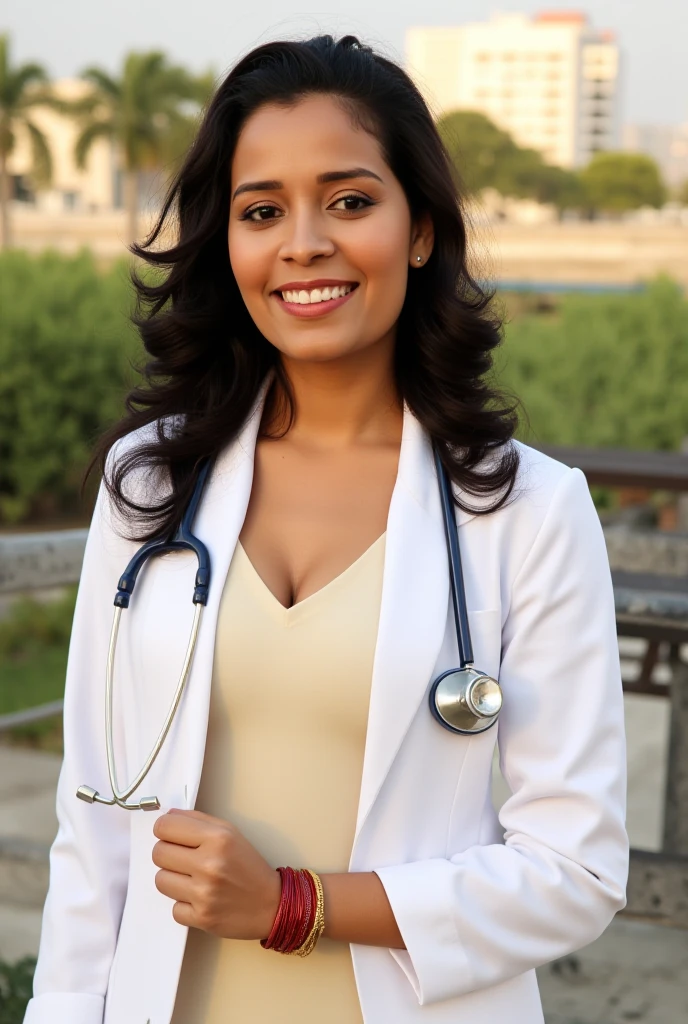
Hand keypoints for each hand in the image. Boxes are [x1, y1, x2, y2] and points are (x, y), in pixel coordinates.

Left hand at [152, 809, 280, 938]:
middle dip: (167, 853)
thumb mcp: (230, 832)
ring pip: (160, 880)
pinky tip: (199, 899)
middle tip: (182, 858)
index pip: (165, 826)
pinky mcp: (201, 917)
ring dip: (173, 879)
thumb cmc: (249, 866)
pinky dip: (184, 904)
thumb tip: (168, 816)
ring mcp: (204, 893)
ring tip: (191, 879)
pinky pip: (173, 908)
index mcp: (218, 838)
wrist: (271, 904)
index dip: (163, 829)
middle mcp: (209, 864)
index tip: (168, 834)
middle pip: (158, 853)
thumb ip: (198, 820)